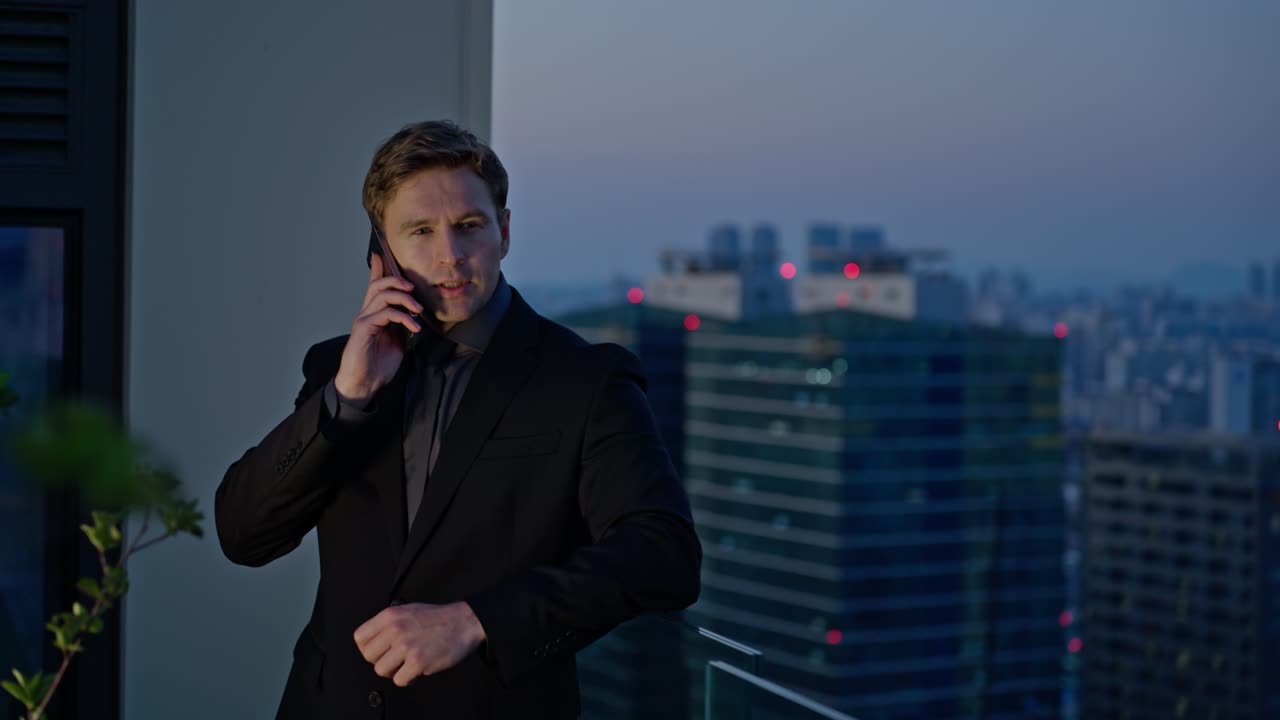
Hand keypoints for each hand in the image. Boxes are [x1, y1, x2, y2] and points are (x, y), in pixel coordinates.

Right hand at [334, 251, 424, 406]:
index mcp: (374, 315)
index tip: (380, 253)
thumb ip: (402, 325)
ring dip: (404, 298)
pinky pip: (384, 314)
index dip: (377, 269)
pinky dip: (402, 317)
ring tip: (418, 309)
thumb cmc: (378, 365)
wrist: (364, 385)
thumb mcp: (397, 341)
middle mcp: (366, 313)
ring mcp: (364, 320)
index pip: (374, 286)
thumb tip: (415, 314)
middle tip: (413, 287)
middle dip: (397, 279)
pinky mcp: (363, 329)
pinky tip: (414, 326)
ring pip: (382, 295)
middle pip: (378, 285)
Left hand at [354, 602, 486, 686]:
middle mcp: (395, 629)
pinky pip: (399, 680)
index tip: (379, 651)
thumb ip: (389, 623)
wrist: (464, 622)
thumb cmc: (439, 618)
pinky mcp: (418, 662)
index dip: (368, 647)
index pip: (360, 637)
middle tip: (395, 659)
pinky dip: (408, 679)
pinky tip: (417, 670)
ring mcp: (406, 646)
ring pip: (381, 670)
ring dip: (394, 671)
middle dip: (381, 660)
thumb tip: (374, 640)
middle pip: (369, 656)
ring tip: (407, 665)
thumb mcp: (408, 610)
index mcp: (390, 616)